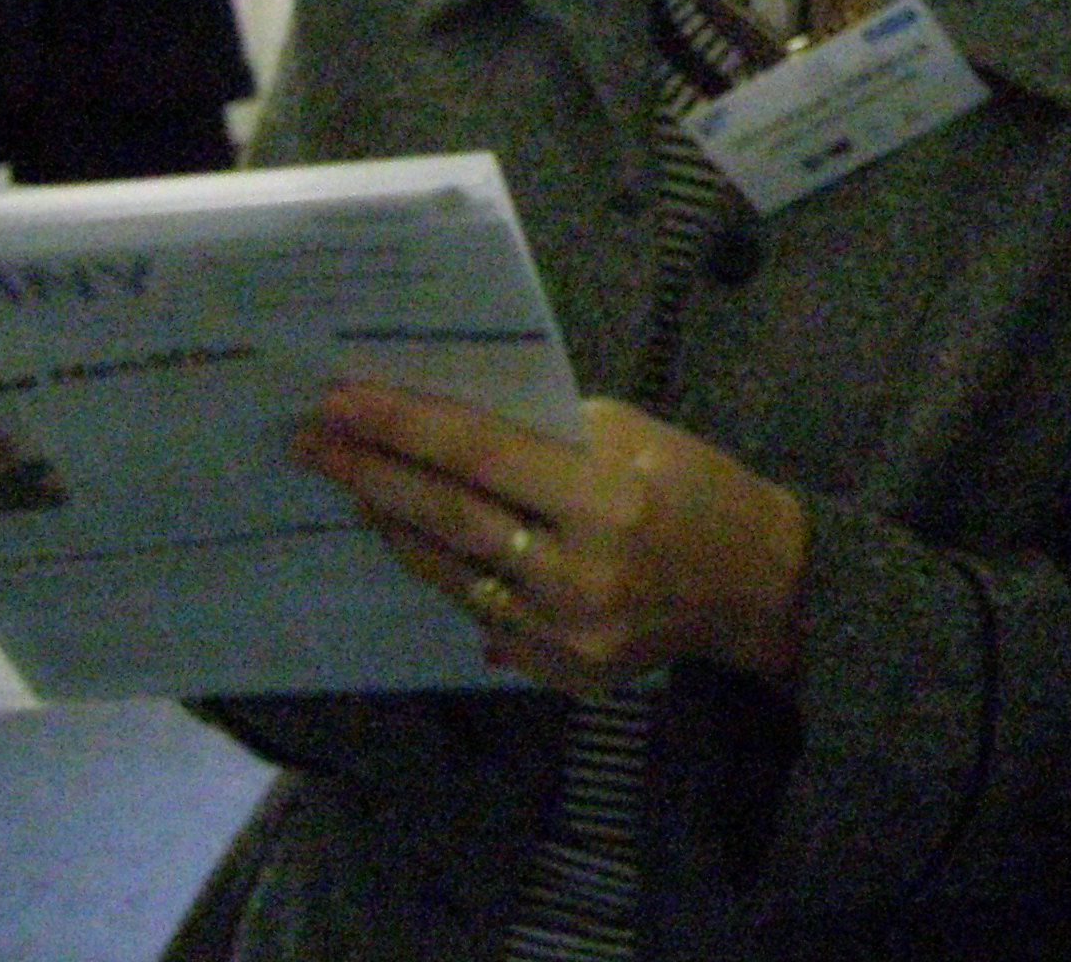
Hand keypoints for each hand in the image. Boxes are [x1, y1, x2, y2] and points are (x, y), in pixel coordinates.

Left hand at [292, 384, 807, 694]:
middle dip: (371, 473)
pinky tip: (410, 538)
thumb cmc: (699, 487)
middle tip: (311, 440)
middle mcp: (579, 574)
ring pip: (451, 572)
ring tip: (350, 482)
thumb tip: (450, 429)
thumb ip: (549, 433)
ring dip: (392, 523)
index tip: (340, 399)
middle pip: (450, 517)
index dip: (404, 424)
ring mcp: (565, 633)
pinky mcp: (560, 671)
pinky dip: (441, 571)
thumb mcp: (636, 434)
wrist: (759, 585)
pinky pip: (479, 614)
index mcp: (607, 500)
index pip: (480, 454)